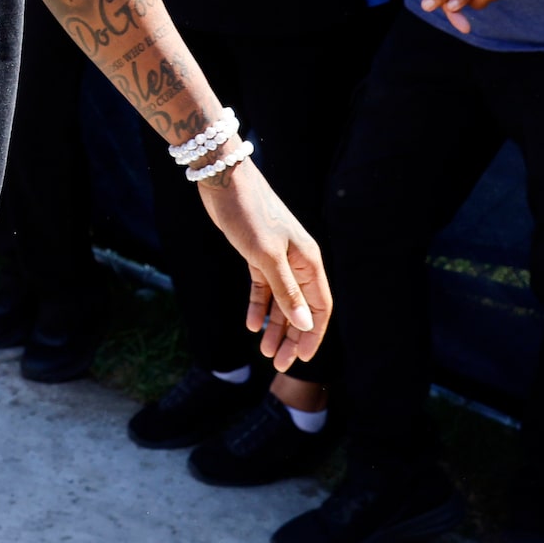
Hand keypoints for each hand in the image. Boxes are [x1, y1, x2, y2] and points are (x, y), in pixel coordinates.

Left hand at [194, 158, 330, 370]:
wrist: (223, 178)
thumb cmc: (247, 213)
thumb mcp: (266, 257)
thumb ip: (286, 292)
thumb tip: (305, 325)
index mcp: (308, 261)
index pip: (320, 307)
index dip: (313, 335)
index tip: (300, 360)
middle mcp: (297, 261)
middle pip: (300, 308)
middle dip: (291, 337)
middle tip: (277, 364)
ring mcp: (277, 258)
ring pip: (281, 301)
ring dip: (274, 326)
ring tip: (264, 352)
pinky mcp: (256, 253)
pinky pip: (262, 287)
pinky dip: (258, 306)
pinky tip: (251, 325)